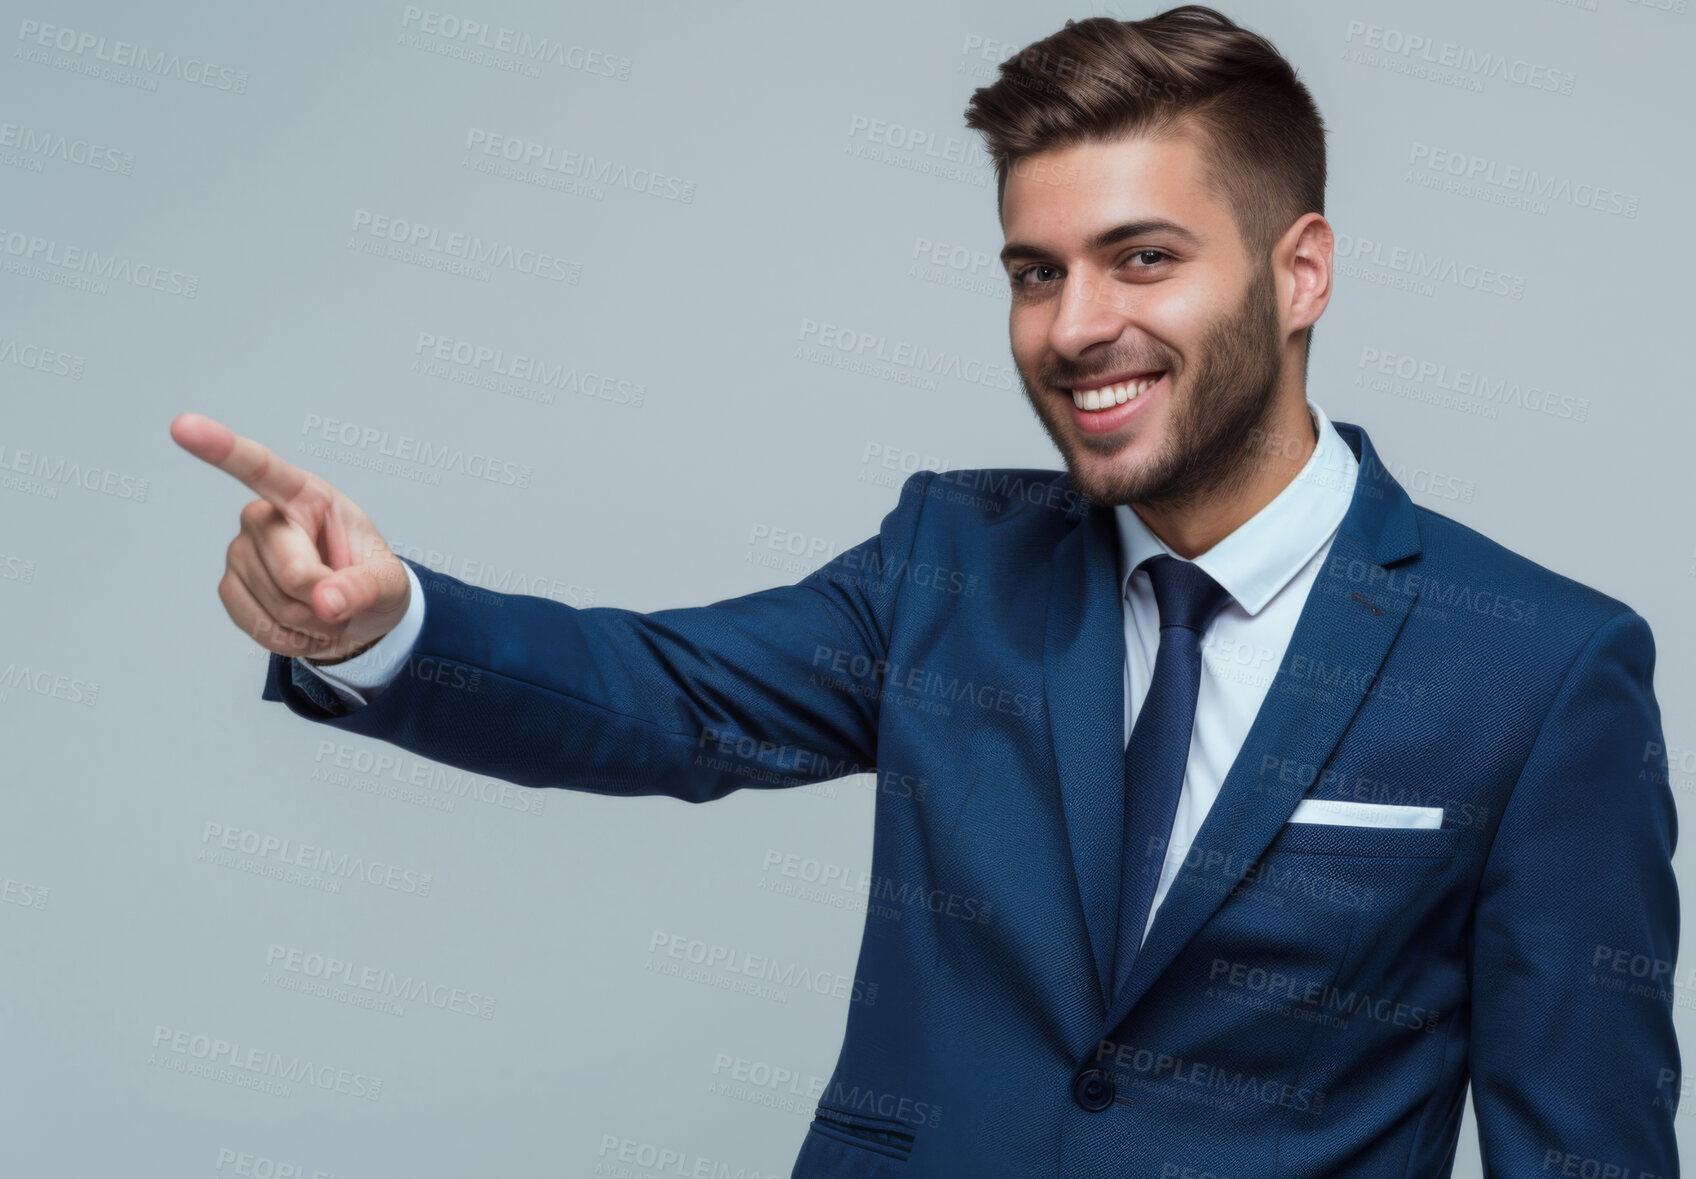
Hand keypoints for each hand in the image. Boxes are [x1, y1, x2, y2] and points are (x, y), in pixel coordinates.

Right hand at [170, 412, 410, 663]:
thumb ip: (365, 588)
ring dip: (313, 622)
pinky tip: (304, 625)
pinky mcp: (229, 587)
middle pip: (294, 573)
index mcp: (306, 495)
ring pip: (279, 607)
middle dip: (327, 599)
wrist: (353, 617)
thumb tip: (325, 601)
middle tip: (343, 596)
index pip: (261, 468)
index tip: (182, 426)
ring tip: (325, 607)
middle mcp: (263, 516)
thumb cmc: (371, 583)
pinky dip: (291, 639)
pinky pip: (260, 627)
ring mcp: (240, 552)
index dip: (222, 448)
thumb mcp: (389, 583)